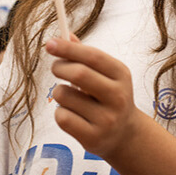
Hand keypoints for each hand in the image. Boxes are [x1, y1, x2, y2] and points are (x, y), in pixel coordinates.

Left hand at [45, 35, 141, 159]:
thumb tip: (66, 36)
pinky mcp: (93, 138)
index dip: (69, 48)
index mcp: (121, 74)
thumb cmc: (109, 97)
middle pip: (79, 74)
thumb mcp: (106, 74)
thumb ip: (86, 56)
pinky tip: (73, 116)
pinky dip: (60, 113)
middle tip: (55, 67)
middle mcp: (117, 97)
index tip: (50, 43)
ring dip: (59, 92)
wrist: (124, 135)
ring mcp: (106, 119)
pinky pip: (62, 117)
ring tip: (70, 97)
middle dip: (60, 67)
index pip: (93, 56)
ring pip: (65, 95)